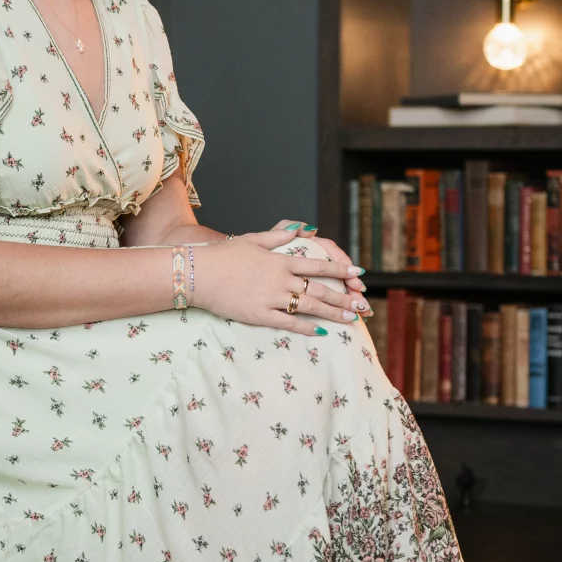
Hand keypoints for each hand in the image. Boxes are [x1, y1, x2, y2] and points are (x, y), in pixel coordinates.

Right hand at [195, 224, 372, 336]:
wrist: (199, 274)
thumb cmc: (224, 255)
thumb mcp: (253, 239)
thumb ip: (279, 237)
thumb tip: (302, 230)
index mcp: (280, 261)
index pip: (318, 266)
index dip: (340, 270)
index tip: (358, 273)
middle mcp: (280, 280)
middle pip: (320, 290)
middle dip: (344, 297)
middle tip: (363, 305)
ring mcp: (271, 299)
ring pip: (309, 307)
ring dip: (332, 313)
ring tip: (350, 318)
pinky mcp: (260, 315)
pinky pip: (288, 322)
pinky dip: (306, 327)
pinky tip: (321, 331)